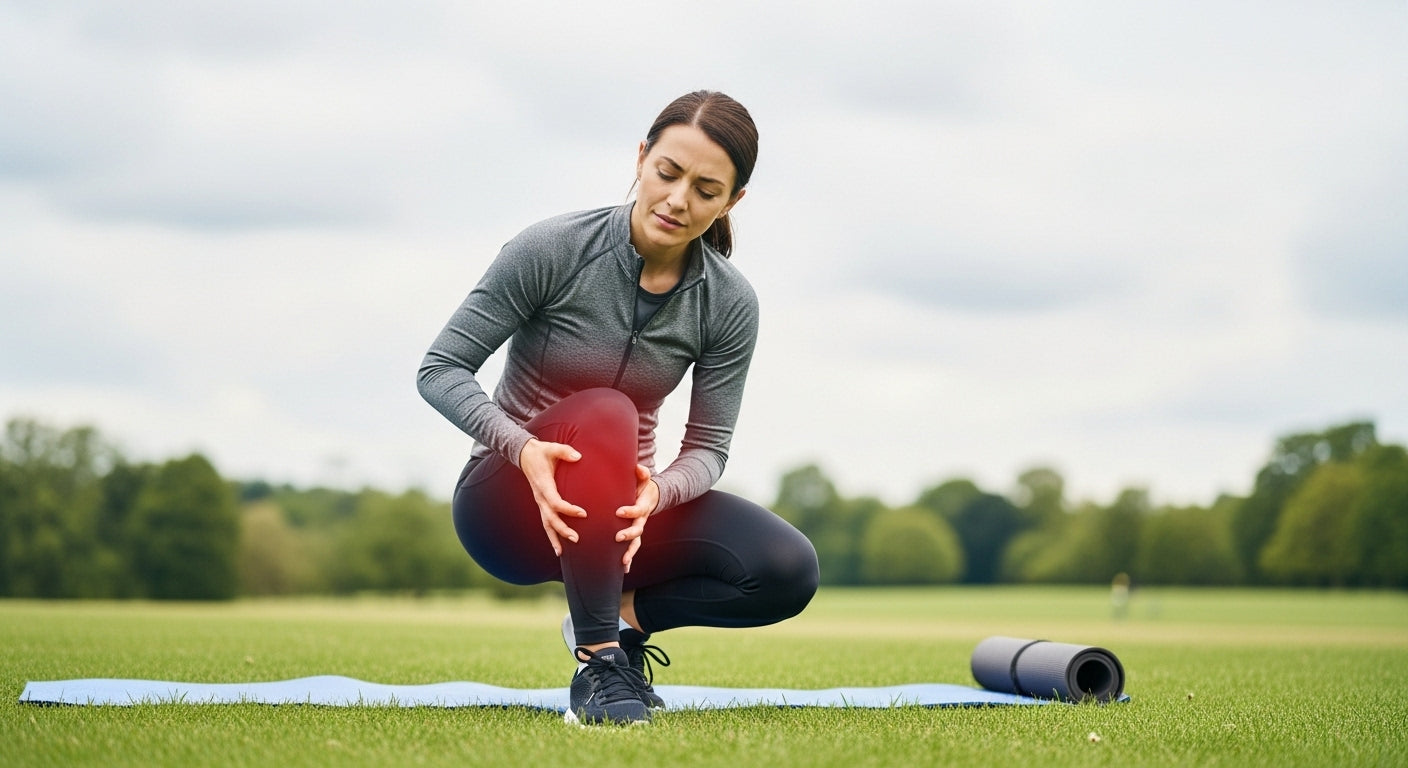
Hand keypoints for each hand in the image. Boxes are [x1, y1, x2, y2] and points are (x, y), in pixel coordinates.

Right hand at [518, 438, 587, 556]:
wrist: (525, 454)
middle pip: (550, 518)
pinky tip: (558, 547)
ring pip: (546, 524)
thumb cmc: (541, 451)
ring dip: (554, 538)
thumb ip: (565, 451)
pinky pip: (546, 521)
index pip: (555, 502)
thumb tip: (578, 456)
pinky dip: (551, 534)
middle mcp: (540, 496)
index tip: (583, 513)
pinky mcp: (541, 503)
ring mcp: (539, 501)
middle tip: (576, 538)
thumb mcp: (552, 448)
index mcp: (543, 484)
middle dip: (562, 529)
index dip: (568, 509)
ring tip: (562, 553)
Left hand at [615, 464, 658, 572]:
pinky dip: (629, 559)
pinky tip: (623, 570)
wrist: (652, 497)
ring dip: (630, 552)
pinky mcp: (634, 535)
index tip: (618, 512)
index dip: (629, 512)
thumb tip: (638, 468)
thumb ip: (642, 473)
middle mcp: (642, 520)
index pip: (637, 510)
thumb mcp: (644, 478)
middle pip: (637, 530)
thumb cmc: (643, 486)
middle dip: (628, 534)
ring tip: (623, 562)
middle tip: (618, 537)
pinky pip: (633, 548)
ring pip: (636, 543)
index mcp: (643, 506)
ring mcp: (639, 528)